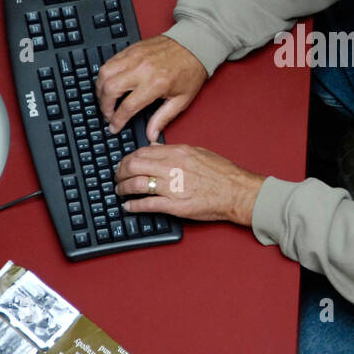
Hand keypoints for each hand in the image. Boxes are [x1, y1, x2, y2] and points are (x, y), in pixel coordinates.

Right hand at [96, 35, 206, 140]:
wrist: (194, 44)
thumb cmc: (190, 71)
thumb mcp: (182, 100)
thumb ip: (163, 118)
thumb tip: (151, 135)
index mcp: (155, 84)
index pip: (127, 107)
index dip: (117, 120)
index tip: (114, 127)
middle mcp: (142, 69)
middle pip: (110, 89)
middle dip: (104, 106)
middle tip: (108, 114)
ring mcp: (134, 57)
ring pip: (104, 73)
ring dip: (100, 88)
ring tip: (105, 99)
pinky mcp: (131, 49)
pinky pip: (110, 61)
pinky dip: (105, 73)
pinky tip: (110, 82)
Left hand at [114, 144, 264, 225]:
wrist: (237, 192)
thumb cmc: (222, 173)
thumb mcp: (197, 152)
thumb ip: (174, 150)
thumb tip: (154, 147)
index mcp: (178, 153)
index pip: (142, 152)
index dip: (128, 158)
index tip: (124, 163)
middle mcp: (173, 168)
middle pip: (134, 166)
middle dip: (120, 172)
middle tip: (117, 177)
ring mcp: (173, 187)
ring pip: (137, 184)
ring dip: (123, 188)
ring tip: (120, 191)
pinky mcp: (176, 206)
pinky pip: (147, 204)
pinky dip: (133, 205)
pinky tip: (128, 206)